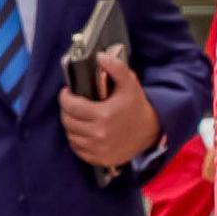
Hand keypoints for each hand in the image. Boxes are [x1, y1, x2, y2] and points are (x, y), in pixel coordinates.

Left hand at [58, 48, 160, 168]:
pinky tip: (83, 131)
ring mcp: (98, 149)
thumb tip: (100, 56)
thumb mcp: (129, 83)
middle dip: (67, 110)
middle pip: (68, 121)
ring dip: (71, 124)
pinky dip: (77, 139)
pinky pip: (78, 149)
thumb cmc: (137, 106)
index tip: (68, 92)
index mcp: (103, 115)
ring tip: (78, 116)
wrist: (151, 132)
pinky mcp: (99, 159)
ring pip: (71, 135)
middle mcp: (98, 134)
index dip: (65, 97)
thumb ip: (115, 67)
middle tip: (73, 104)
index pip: (70, 106)